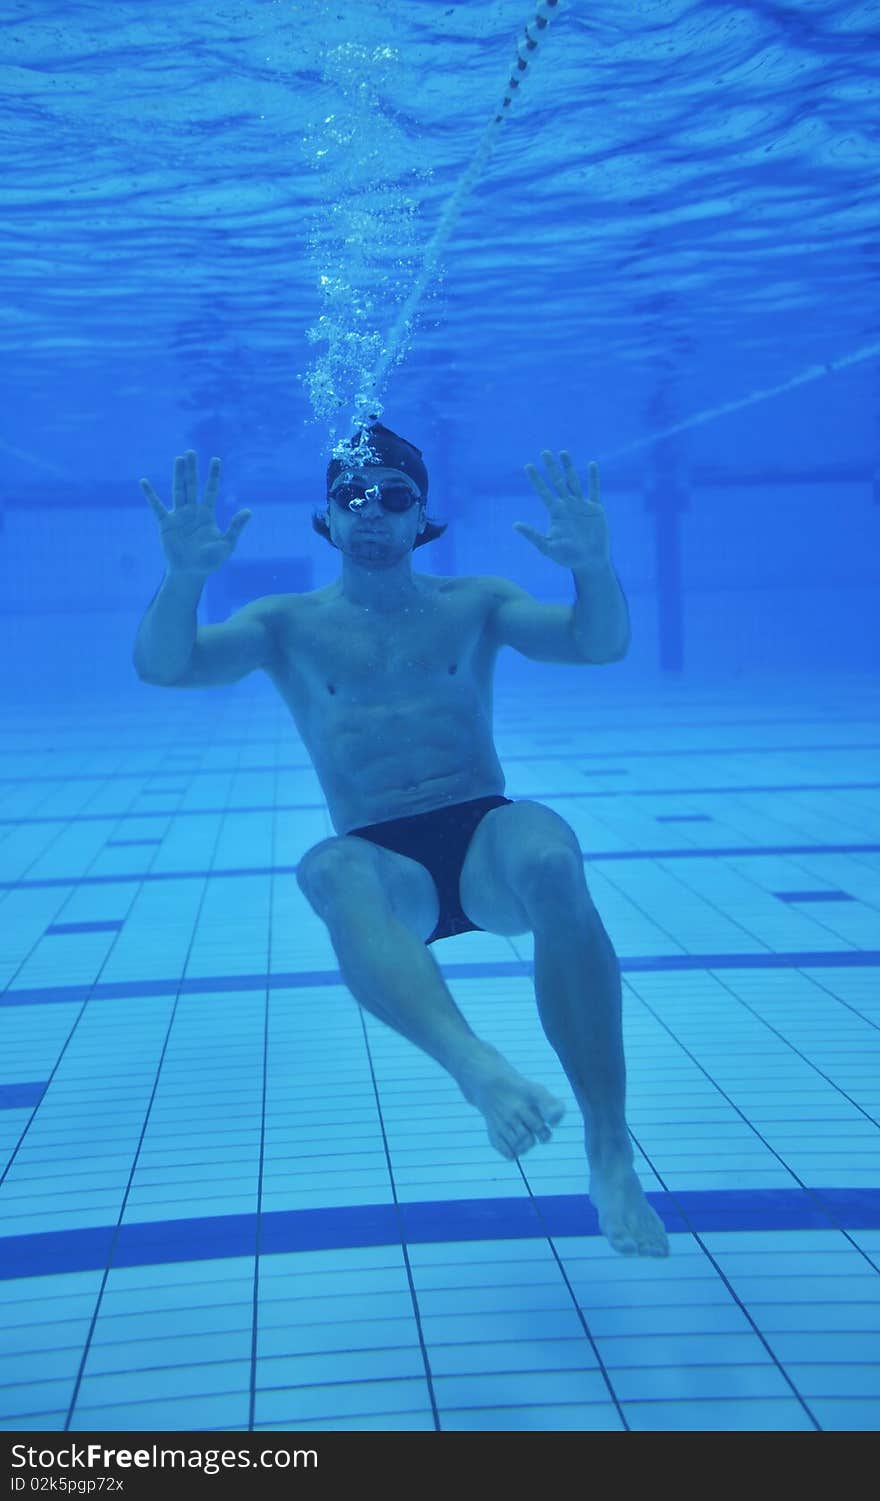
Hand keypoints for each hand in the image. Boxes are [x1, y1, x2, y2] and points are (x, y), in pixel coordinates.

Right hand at [140, 450, 251, 577]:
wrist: (191, 573)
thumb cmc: (210, 561)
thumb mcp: (227, 544)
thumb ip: (235, 527)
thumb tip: (248, 511)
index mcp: (207, 515)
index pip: (211, 490)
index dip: (214, 475)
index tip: (216, 459)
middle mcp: (192, 512)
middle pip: (192, 485)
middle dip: (192, 469)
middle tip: (191, 452)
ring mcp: (178, 516)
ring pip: (178, 491)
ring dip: (178, 475)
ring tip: (178, 459)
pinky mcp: (166, 524)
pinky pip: (157, 507)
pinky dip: (150, 495)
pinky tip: (144, 482)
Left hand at [515, 450, 609, 571]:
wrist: (589, 562)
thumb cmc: (567, 557)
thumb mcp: (547, 547)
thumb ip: (533, 535)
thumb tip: (515, 525)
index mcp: (555, 513)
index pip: (543, 492)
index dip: (536, 479)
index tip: (528, 466)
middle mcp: (567, 506)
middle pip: (557, 482)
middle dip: (551, 467)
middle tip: (544, 452)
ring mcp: (581, 506)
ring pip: (574, 481)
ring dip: (569, 467)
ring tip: (563, 452)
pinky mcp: (596, 509)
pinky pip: (594, 490)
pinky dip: (593, 478)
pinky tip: (591, 464)